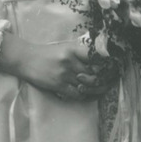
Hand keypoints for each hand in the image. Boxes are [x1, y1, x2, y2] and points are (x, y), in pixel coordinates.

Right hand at [0, 23, 119, 102]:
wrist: (25, 58)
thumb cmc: (47, 52)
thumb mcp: (65, 47)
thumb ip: (81, 52)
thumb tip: (101, 57)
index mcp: (73, 49)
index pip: (96, 57)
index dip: (108, 63)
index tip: (115, 66)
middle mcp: (70, 61)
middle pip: (95, 72)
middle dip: (106, 78)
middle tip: (113, 80)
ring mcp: (64, 74)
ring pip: (88, 85)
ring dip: (97, 88)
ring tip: (103, 88)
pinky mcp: (58, 85)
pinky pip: (77, 93)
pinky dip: (85, 95)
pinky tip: (88, 93)